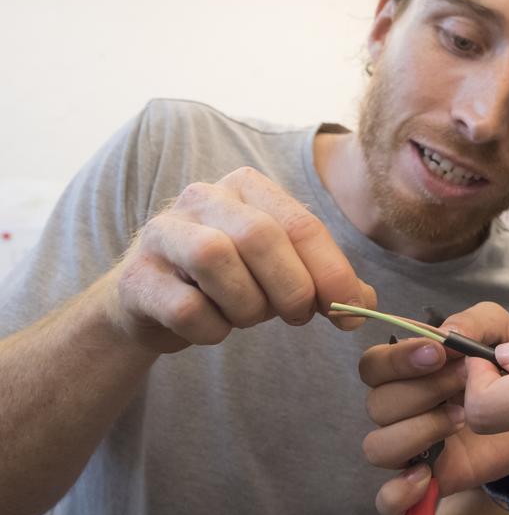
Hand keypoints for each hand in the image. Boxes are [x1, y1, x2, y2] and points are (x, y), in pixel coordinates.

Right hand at [104, 166, 374, 352]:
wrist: (154, 303)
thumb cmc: (231, 281)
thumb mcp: (284, 272)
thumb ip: (327, 281)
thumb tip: (366, 303)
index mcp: (248, 186)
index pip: (301, 224)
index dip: (333, 273)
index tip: (350, 313)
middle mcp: (203, 196)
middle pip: (260, 235)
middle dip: (291, 287)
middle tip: (298, 317)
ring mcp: (163, 233)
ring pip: (215, 259)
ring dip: (247, 306)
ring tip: (248, 315)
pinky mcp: (136, 278)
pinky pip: (185, 307)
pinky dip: (211, 329)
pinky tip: (212, 327)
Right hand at [357, 303, 508, 514]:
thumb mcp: (503, 332)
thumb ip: (475, 322)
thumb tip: (447, 334)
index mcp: (409, 371)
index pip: (373, 365)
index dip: (398, 360)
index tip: (439, 354)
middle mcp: (402, 409)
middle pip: (377, 404)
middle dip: (422, 391)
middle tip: (466, 384)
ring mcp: (412, 448)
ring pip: (378, 447)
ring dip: (417, 432)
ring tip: (461, 421)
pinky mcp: (430, 481)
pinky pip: (387, 499)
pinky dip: (398, 493)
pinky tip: (428, 476)